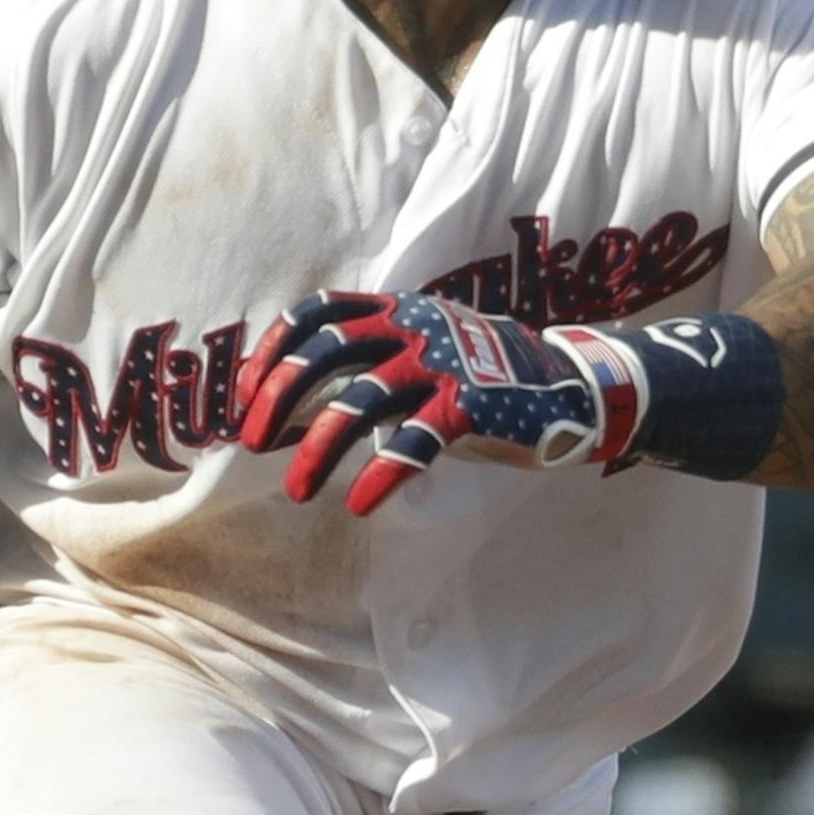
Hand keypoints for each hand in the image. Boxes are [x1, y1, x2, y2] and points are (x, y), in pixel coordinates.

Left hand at [238, 290, 641, 514]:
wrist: (568, 389)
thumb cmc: (479, 379)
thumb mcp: (421, 354)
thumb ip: (367, 367)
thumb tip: (286, 413)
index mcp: (398, 310)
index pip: (319, 312)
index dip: (274, 348)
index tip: (245, 393)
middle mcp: (416, 328)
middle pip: (328, 353)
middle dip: (281, 397)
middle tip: (256, 442)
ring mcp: (444, 366)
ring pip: (362, 402)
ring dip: (318, 448)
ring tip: (297, 490)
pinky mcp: (472, 407)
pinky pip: (415, 441)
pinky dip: (381, 475)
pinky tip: (358, 504)